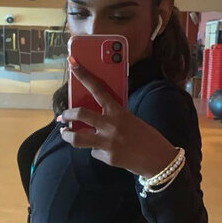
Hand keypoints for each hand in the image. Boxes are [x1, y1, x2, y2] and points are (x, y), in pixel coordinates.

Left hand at [58, 58, 177, 178]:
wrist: (158, 159)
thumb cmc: (146, 136)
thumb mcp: (130, 119)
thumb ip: (113, 116)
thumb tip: (93, 116)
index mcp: (118, 111)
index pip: (97, 90)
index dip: (83, 76)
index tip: (72, 63)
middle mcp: (111, 125)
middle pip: (80, 115)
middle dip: (67, 114)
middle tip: (62, 116)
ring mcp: (107, 142)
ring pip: (77, 138)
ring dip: (68, 135)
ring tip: (66, 134)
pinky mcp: (107, 157)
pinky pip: (94, 152)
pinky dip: (97, 150)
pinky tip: (106, 151)